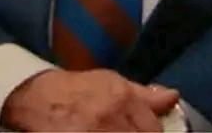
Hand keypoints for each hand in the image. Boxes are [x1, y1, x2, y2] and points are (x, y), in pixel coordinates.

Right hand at [0, 67, 178, 131]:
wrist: (38, 98)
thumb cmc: (78, 90)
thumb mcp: (112, 82)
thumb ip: (144, 94)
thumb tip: (173, 96)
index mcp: (121, 99)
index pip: (153, 129)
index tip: (150, 132)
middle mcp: (109, 120)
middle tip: (130, 130)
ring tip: (117, 132)